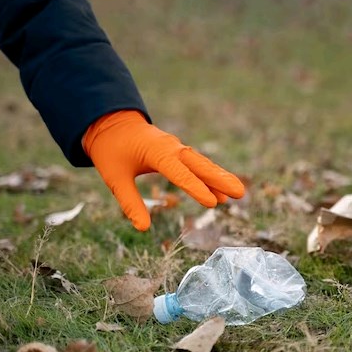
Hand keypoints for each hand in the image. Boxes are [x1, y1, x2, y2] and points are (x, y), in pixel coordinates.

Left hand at [83, 110, 244, 230]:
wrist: (111, 123)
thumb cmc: (111, 149)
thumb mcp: (114, 177)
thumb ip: (129, 202)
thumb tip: (142, 228)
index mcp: (156, 152)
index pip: (178, 173)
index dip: (195, 188)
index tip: (212, 203)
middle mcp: (171, 148)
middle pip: (199, 165)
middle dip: (220, 179)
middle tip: (240, 193)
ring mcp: (176, 148)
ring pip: (202, 164)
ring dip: (220, 178)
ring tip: (238, 193)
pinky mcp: (177, 152)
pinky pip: (197, 165)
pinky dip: (209, 176)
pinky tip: (221, 192)